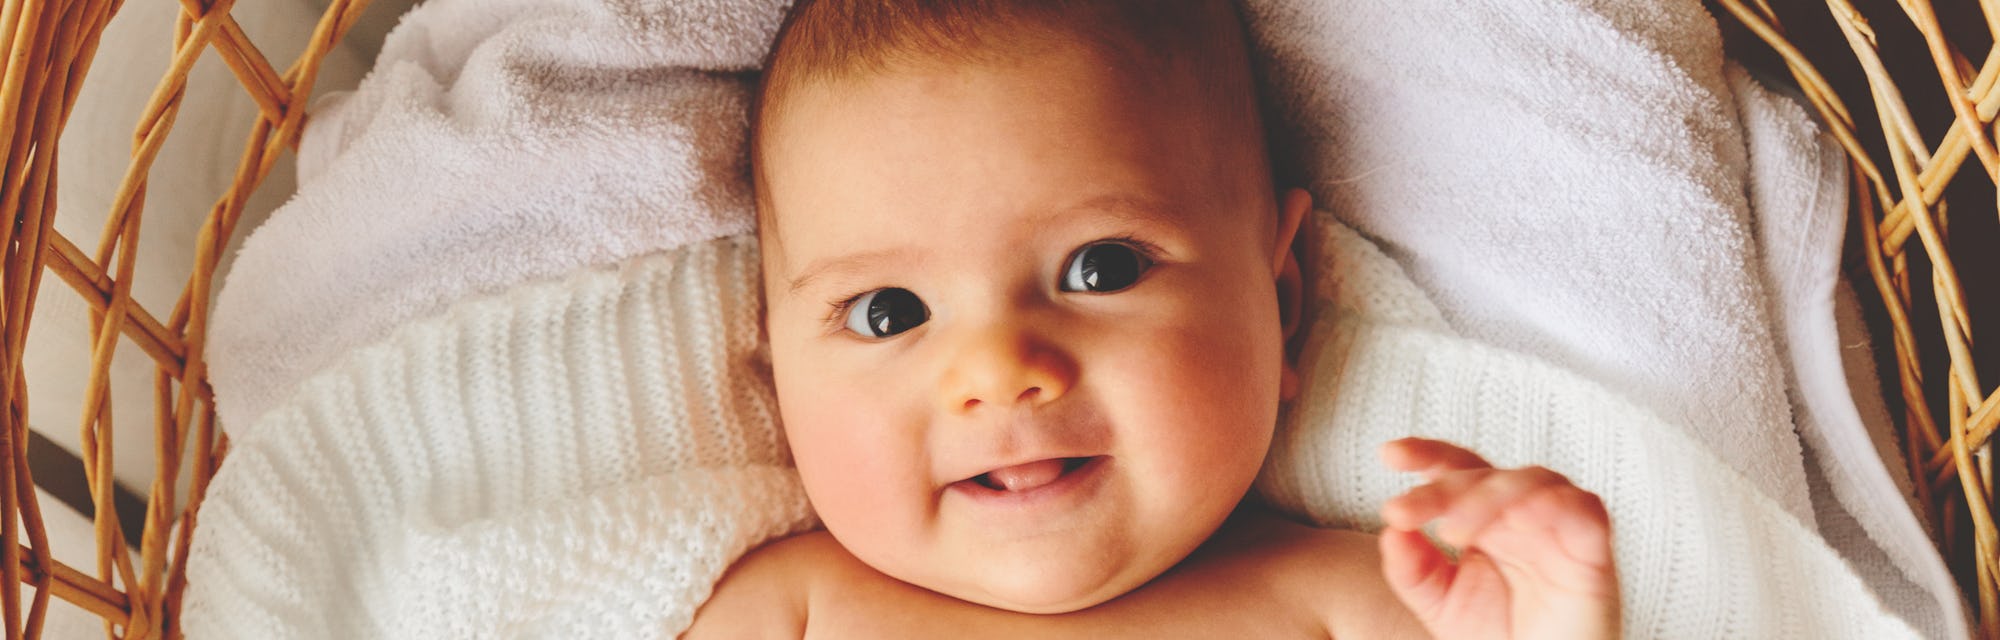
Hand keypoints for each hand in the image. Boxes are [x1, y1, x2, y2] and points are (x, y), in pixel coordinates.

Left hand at [1377, 438, 1619, 639]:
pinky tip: (1519, 518)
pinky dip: (1553, 504)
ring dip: (1487, 497)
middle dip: (1441, 490)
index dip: (1427, 454)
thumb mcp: (1439, 603)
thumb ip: (1411, 569)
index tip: (1389, 454)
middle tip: (1403, 514)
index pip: (1457, 470)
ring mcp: (1557, 528)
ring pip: (1531, 480)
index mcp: (1483, 517)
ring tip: (1452, 532)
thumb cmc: (1497, 635)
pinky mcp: (1592, 549)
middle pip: (1484, 475)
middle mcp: (1520, 514)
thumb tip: (1391, 530)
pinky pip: (1584, 509)